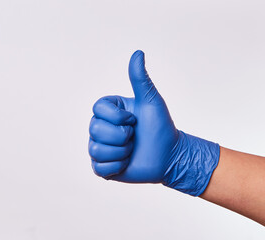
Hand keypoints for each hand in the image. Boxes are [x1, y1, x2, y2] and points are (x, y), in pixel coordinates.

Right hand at [88, 50, 219, 195]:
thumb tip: (138, 53)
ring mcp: (100, 148)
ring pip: (96, 150)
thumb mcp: (150, 100)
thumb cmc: (161, 126)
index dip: (117, 116)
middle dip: (121, 136)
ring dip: (120, 152)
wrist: (169, 156)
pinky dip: (117, 167)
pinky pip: (99, 169)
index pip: (97, 109)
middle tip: (134, 136)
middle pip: (94, 130)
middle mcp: (100, 128)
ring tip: (132, 150)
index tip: (134, 119)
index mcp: (108, 111)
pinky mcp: (103, 168)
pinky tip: (127, 162)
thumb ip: (140, 78)